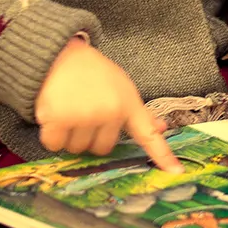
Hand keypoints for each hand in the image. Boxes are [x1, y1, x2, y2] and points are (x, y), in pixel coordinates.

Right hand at [33, 36, 180, 166]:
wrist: (59, 55)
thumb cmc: (93, 73)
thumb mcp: (121, 88)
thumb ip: (139, 113)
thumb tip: (162, 128)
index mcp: (127, 104)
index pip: (148, 134)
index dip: (162, 155)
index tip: (176, 172)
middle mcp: (109, 112)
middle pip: (101, 149)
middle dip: (90, 137)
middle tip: (84, 114)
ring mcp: (84, 116)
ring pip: (77, 149)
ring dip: (69, 136)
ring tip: (69, 110)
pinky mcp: (59, 118)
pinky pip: (55, 144)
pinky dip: (52, 135)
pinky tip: (54, 115)